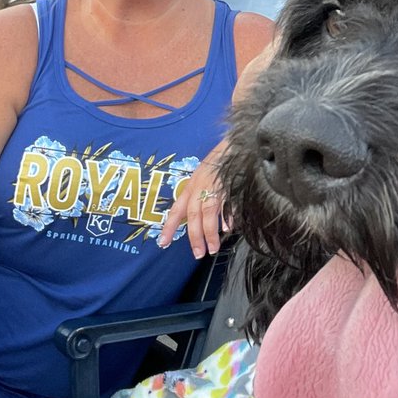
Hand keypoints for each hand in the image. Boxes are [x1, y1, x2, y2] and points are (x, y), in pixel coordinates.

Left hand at [157, 139, 228, 258]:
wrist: (234, 142)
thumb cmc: (220, 161)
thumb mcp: (205, 176)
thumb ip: (204, 196)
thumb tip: (212, 220)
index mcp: (191, 186)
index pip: (177, 209)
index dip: (170, 226)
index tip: (163, 243)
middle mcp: (199, 186)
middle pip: (193, 215)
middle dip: (194, 237)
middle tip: (198, 254)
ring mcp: (214, 185)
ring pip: (208, 213)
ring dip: (210, 233)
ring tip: (213, 249)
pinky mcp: (228, 183)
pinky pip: (225, 203)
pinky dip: (227, 217)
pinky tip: (229, 228)